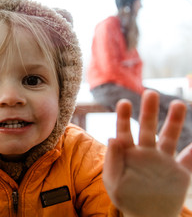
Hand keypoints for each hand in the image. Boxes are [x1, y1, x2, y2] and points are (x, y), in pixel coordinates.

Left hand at [103, 90, 191, 216]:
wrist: (147, 216)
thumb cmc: (126, 198)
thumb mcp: (113, 181)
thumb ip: (113, 160)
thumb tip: (112, 137)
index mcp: (128, 153)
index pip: (124, 131)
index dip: (124, 117)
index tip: (124, 102)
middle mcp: (146, 152)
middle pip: (148, 127)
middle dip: (149, 111)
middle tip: (150, 92)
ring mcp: (164, 161)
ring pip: (170, 137)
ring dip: (174, 121)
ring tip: (178, 103)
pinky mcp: (180, 173)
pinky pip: (189, 160)